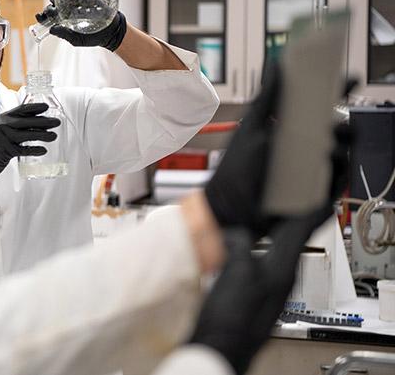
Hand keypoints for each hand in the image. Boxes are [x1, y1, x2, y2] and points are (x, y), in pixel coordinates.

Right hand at [0, 103, 59, 181]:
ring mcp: (4, 137)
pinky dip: (34, 150)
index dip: (35, 107)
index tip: (46, 108)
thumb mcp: (4, 128)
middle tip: (56, 122)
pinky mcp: (6, 150)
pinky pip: (23, 149)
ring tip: (53, 136)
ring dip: (42, 135)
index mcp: (4, 117)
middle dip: (44, 121)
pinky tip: (43, 150)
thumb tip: (41, 121)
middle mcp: (3, 125)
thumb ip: (17, 123)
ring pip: (27, 135)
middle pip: (27, 121)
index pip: (22, 109)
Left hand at [35, 0, 126, 50]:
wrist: (111, 29)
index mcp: (62, 24)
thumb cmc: (93, 37)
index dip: (42, 17)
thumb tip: (52, 29)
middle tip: (52, 11)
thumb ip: (64, 35)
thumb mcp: (77, 40)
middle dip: (49, 8)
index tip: (39, 16)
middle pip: (51, 7)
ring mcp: (73, 5)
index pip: (48, 19)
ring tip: (57, 1)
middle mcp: (65, 14)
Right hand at [189, 205, 331, 374]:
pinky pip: (256, 259)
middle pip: (291, 238)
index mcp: (282, 269)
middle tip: (289, 196)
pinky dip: (253, 245)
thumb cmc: (231, 319)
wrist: (218, 347)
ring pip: (274, 248)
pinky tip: (240, 243)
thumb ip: (240, 243)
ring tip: (266, 212)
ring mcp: (265, 286)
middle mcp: (278, 277)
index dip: (310, 207)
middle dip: (292, 215)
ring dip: (272, 228)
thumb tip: (234, 230)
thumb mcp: (237, 271)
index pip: (302, 230)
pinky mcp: (250, 293)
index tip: (318, 190)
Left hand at [205, 65, 354, 235]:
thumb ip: (267, 99)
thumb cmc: (236, 170)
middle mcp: (303, 145)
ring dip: (339, 142)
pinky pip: (338, 175)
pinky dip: (337, 167)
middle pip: (335, 125)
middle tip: (334, 120)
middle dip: (342, 118)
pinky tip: (326, 161)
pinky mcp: (316, 188)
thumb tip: (275, 66)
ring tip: (326, 142)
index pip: (316, 104)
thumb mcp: (252, 129)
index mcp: (288, 127)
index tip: (348, 78)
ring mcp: (311, 166)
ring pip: (341, 148)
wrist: (231, 207)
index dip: (335, 89)